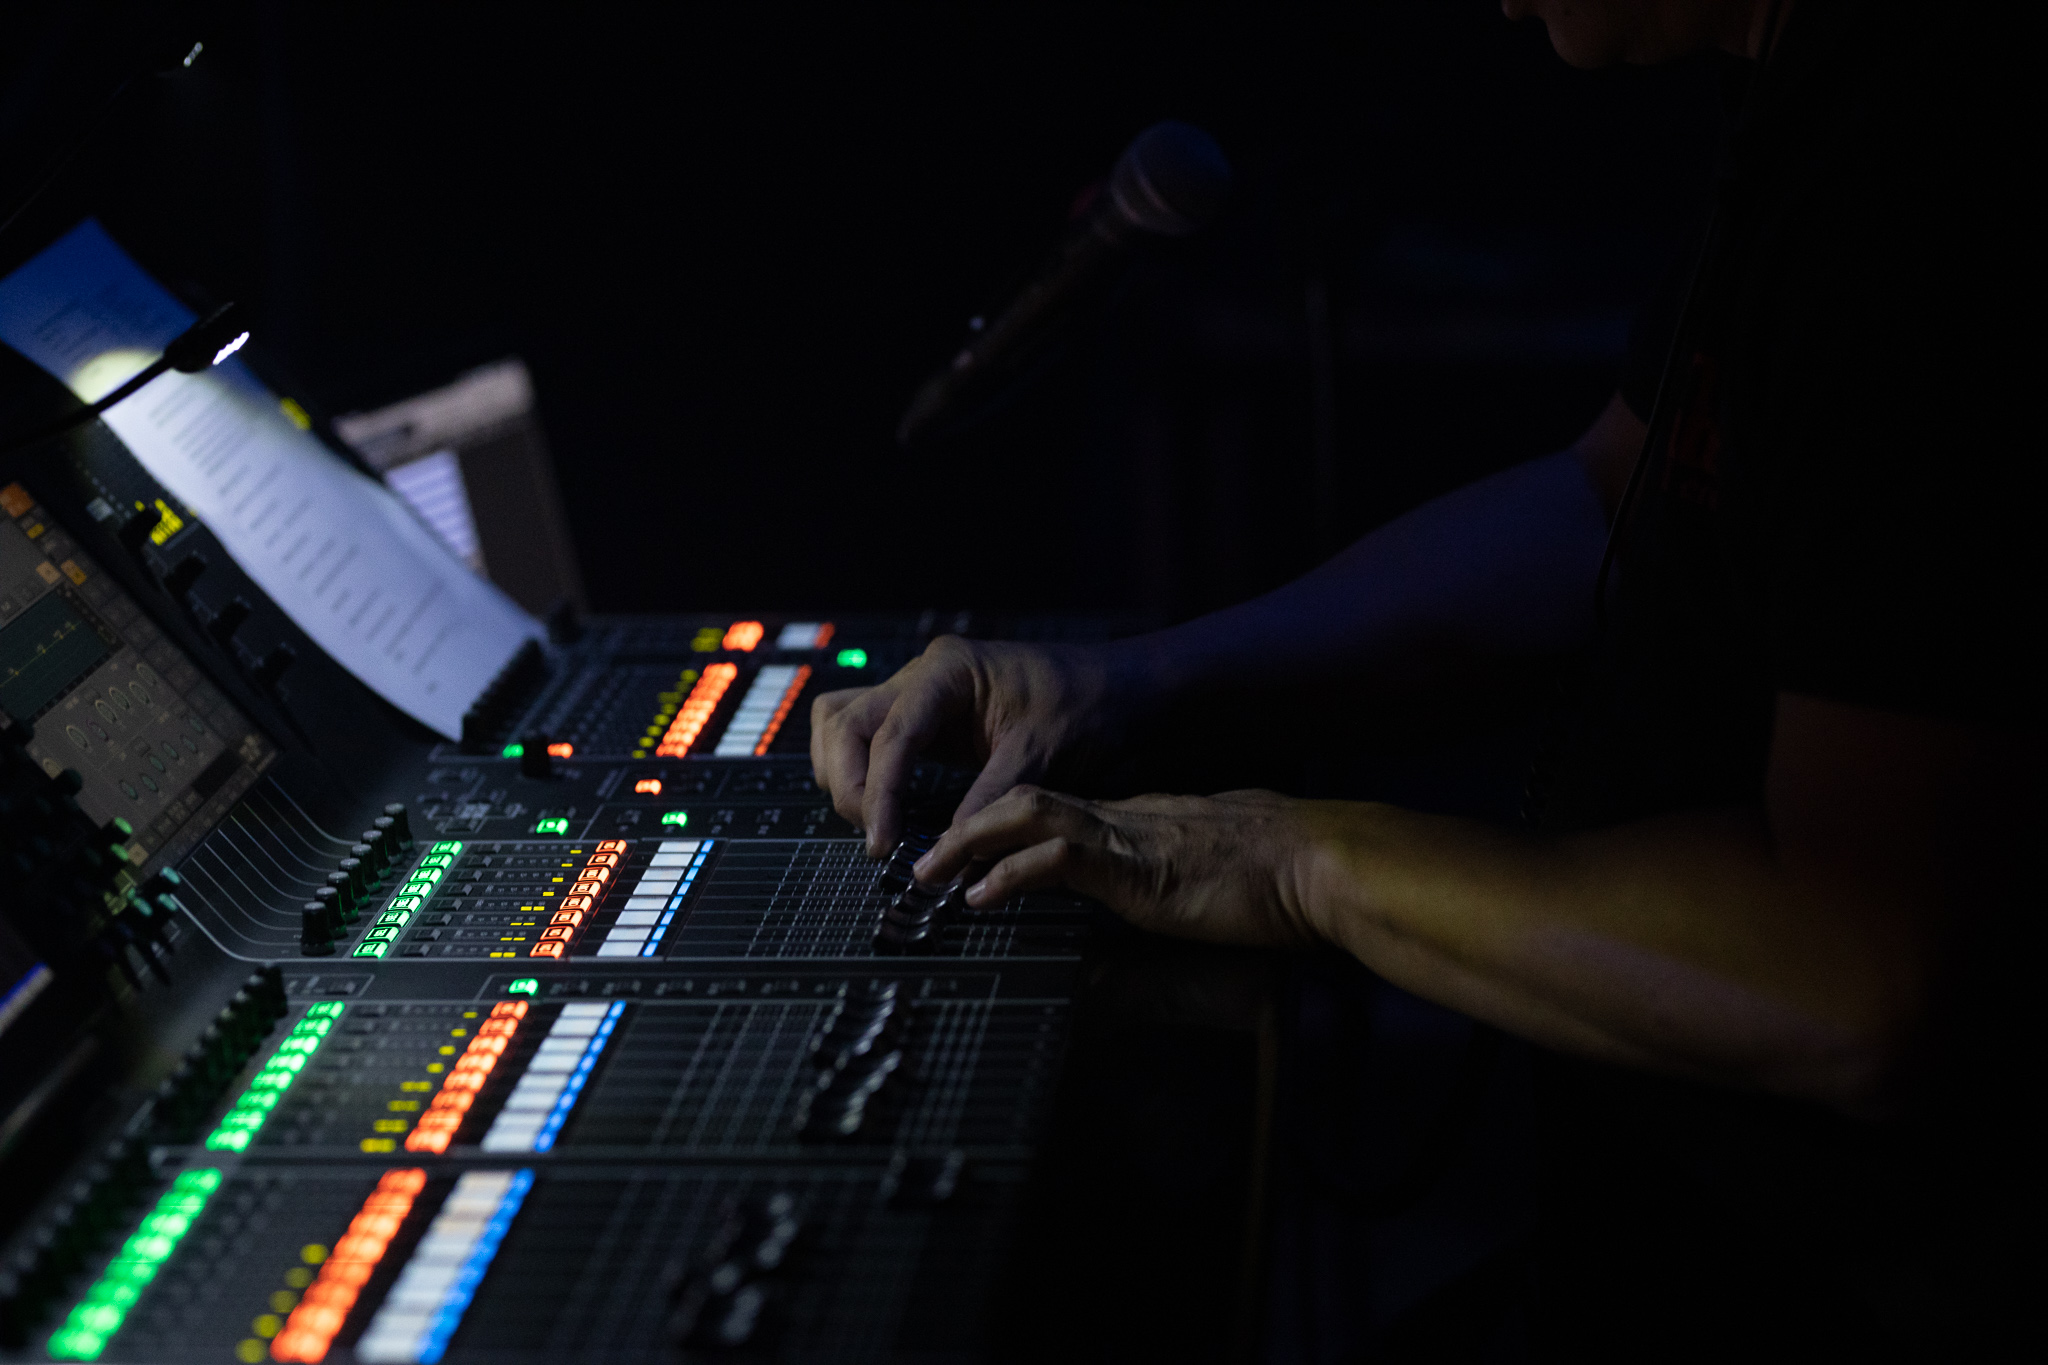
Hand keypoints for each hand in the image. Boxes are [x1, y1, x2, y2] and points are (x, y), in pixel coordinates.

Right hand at [810, 636, 1145, 856]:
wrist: (1120, 689)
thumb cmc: (1088, 706)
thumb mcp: (1038, 758)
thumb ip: (985, 806)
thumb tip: (944, 857)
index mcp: (947, 672)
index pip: (888, 735)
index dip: (878, 794)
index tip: (882, 844)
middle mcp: (923, 676)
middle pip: (843, 723)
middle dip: (850, 784)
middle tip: (877, 840)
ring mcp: (920, 694)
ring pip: (842, 724)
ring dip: (846, 775)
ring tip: (875, 825)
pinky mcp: (927, 719)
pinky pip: (869, 738)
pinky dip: (864, 772)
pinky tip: (883, 808)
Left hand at [909, 784, 1323, 948]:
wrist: (1318, 868)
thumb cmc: (1274, 886)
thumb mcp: (1193, 900)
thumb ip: (1149, 915)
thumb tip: (1108, 957)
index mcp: (1136, 826)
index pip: (1052, 817)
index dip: (1000, 831)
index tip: (962, 855)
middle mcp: (1123, 820)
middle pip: (1026, 802)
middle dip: (968, 826)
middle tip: (923, 858)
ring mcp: (1128, 837)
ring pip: (1029, 816)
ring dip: (972, 842)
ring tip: (930, 871)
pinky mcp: (1137, 865)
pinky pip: (1059, 858)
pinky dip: (1011, 874)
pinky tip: (980, 896)